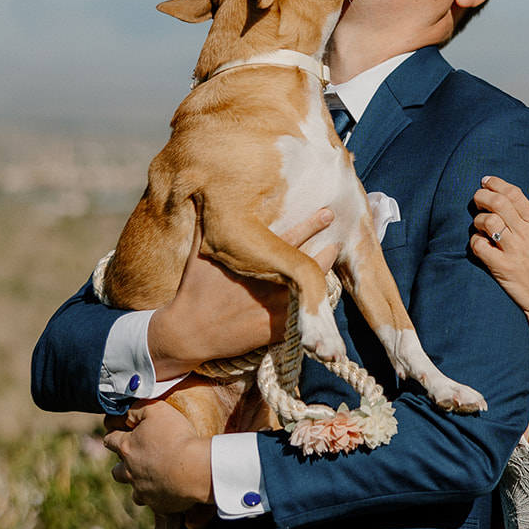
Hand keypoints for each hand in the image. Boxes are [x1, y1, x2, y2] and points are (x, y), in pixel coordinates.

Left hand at [104, 399, 212, 512]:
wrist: (196, 468)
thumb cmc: (177, 436)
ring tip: (153, 477)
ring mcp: (143, 491)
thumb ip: (138, 408)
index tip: (118, 430)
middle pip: (116, 470)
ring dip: (139, 484)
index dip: (113, 433)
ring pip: (133, 491)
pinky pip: (154, 503)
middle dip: (124, 463)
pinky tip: (171, 489)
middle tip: (138, 457)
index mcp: (127, 448)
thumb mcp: (156, 409)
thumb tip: (127, 412)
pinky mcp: (158, 505)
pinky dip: (160, 496)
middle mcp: (130, 472)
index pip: (110, 439)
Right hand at [147, 207, 337, 378]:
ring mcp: (277, 306)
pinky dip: (311, 308)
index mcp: (256, 260)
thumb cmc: (193, 291)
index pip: (293, 237)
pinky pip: (303, 317)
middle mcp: (271, 281)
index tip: (329, 213)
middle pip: (310, 263)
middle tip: (340, 242)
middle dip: (328, 251)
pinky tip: (320, 300)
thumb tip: (201, 195)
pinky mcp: (277, 330)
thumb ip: (206, 225)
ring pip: (312, 290)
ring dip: (323, 278)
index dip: (313, 224)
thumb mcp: (199, 254)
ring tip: (333, 269)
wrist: (188, 333)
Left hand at [470, 177, 528, 315]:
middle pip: (498, 203)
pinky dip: (475, 241)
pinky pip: (480, 247)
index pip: (514, 194)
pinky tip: (480, 243)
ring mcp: (513, 252)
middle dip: (482, 195)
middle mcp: (526, 234)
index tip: (486, 181)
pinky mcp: (501, 268)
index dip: (496, 183)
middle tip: (478, 197)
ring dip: (479, 219)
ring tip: (480, 223)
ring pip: (488, 222)